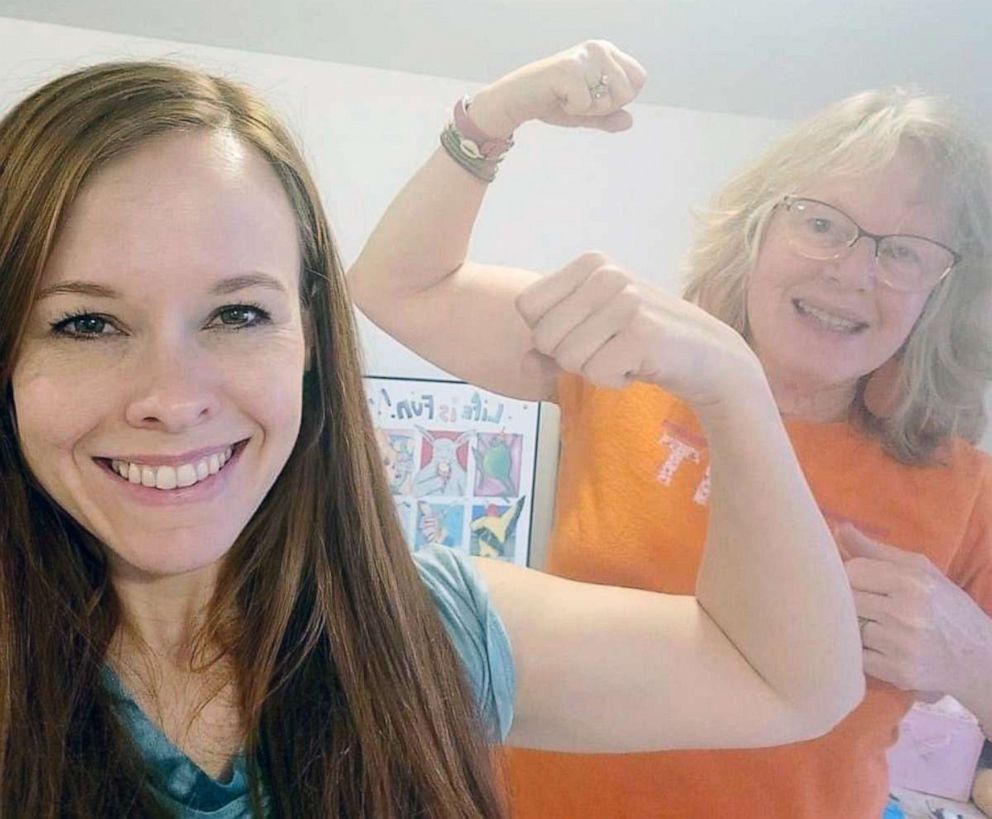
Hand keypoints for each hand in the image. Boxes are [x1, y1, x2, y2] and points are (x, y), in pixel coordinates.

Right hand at [467, 40, 646, 137]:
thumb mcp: (586, 113)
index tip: (594, 97)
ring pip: (607, 101)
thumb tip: (629, 121)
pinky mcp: (569, 69)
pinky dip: (572, 111)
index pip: (639, 80)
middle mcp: (599, 48)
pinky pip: (586, 106)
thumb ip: (609, 117)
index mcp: (608, 52)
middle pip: (628, 92)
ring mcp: (584, 57)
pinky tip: (558, 98)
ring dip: (587, 109)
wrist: (519, 100)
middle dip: (604, 107)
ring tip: (567, 97)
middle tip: (578, 98)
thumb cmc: (553, 102)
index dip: (620, 98)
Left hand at [516, 252, 760, 405]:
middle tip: (608, 349)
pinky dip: (614, 381)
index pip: (527, 306)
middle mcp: (608, 274)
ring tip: (625, 356)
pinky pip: (596, 373)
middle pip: (543, 336)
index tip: (585, 333)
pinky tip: (639, 366)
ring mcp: (627, 301)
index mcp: (590, 263)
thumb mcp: (591, 337)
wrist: (708, 357)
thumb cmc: (641, 344)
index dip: (548, 332)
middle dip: (569, 357)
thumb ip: (549, 350)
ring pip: (568, 358)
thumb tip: (523, 363)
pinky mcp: (643, 333)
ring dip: (594, 370)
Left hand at [839, 523, 988, 696]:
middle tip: (868, 608)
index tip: (861, 584)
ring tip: (878, 628)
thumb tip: (838, 528)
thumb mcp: (920, 570)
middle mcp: (906, 612)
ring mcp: (901, 645)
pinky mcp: (898, 672)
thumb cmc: (946, 608)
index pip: (852, 571)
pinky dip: (863, 654)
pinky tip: (882, 650)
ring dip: (856, 629)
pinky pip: (857, 657)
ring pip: (849, 628)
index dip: (850, 577)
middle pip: (847, 600)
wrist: (981, 658)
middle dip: (851, 603)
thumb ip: (875, 550)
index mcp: (912, 581)